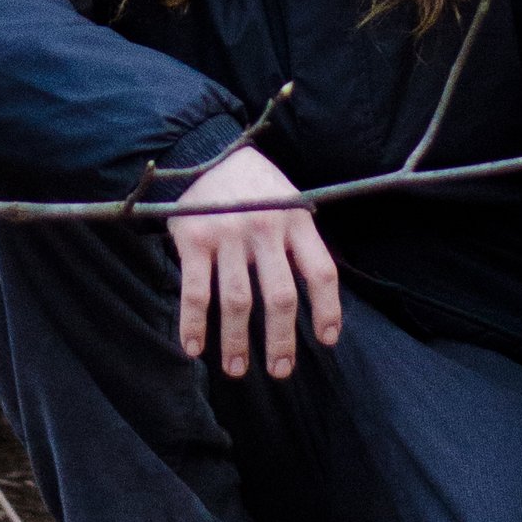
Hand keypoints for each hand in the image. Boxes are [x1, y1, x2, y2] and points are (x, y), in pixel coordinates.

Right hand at [167, 149, 341, 381]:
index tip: (326, 339)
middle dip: (281, 340)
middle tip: (280, 370)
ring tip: (236, 369)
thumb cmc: (253, 184)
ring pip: (237, 301)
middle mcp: (265, 227)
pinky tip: (194, 347)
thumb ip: (299, 238)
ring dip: (236, 342)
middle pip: (280, 296)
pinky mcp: (194, 239)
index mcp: (295, 218)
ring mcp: (228, 234)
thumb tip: (316, 294)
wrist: (204, 151)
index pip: (321, 271)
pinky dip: (193, 324)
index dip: (327, 309)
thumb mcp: (288, 198)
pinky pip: (195, 290)